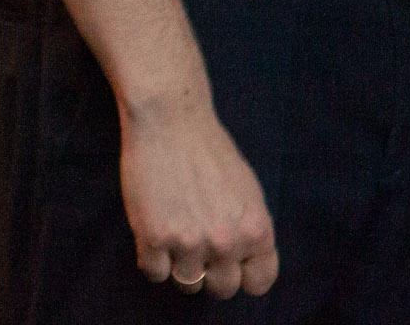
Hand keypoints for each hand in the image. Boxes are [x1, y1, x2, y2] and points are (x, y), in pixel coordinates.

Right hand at [120, 98, 276, 298]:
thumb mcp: (248, 193)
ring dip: (179, 266)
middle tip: (195, 246)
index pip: (257, 284)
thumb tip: (243, 263)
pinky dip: (152, 259)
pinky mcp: (153, 236)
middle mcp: (227, 242)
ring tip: (172, 236)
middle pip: (221, 289)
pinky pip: (154, 272)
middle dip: (209, 272)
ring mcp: (189, 242)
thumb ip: (249, 231)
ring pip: (187, 284)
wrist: (170, 119)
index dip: (241, 274)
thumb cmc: (209, 150)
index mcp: (257, 231)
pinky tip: (152, 236)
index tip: (227, 261)